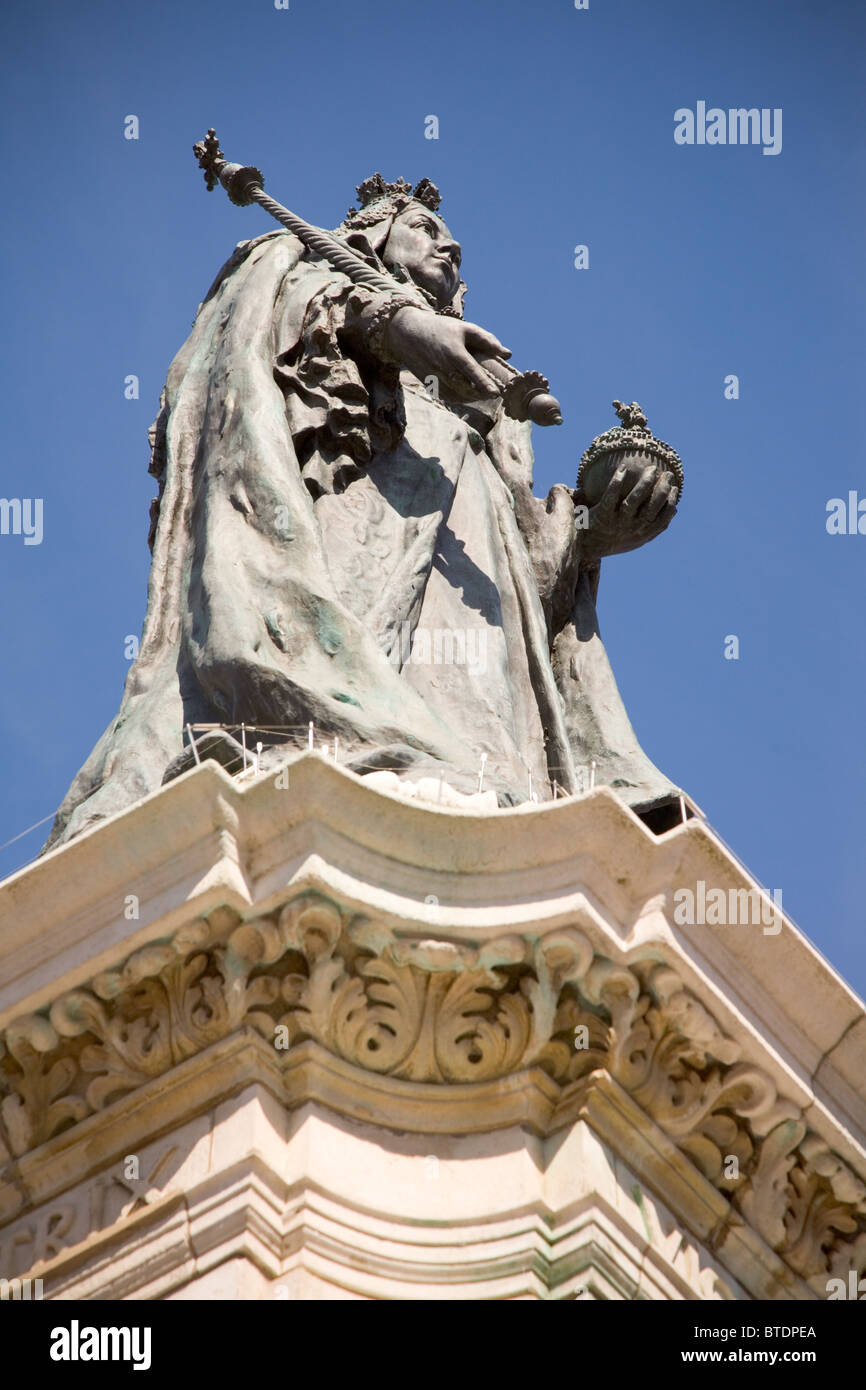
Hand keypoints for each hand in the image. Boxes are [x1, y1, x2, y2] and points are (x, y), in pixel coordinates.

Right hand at [384, 306, 510, 402]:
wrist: (407, 332)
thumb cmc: (440, 328)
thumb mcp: (464, 328)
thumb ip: (487, 340)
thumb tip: (508, 354)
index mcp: (454, 352)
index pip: (472, 372)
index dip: (484, 384)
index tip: (496, 393)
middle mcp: (443, 367)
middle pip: (465, 388)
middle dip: (480, 394)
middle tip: (493, 394)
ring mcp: (434, 377)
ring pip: (456, 395)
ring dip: (471, 398)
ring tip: (482, 394)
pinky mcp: (428, 383)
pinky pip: (447, 397)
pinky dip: (459, 398)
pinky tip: (468, 395)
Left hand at [581, 458, 677, 560]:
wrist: (585, 549)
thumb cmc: (614, 540)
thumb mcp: (636, 540)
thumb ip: (653, 528)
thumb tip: (674, 510)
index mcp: (641, 535)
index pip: (662, 519)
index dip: (671, 502)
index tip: (675, 487)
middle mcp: (630, 529)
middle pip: (651, 507)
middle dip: (662, 489)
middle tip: (667, 473)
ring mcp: (616, 522)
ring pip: (633, 500)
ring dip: (644, 483)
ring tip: (651, 469)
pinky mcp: (601, 515)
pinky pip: (610, 496)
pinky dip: (617, 482)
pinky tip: (623, 469)